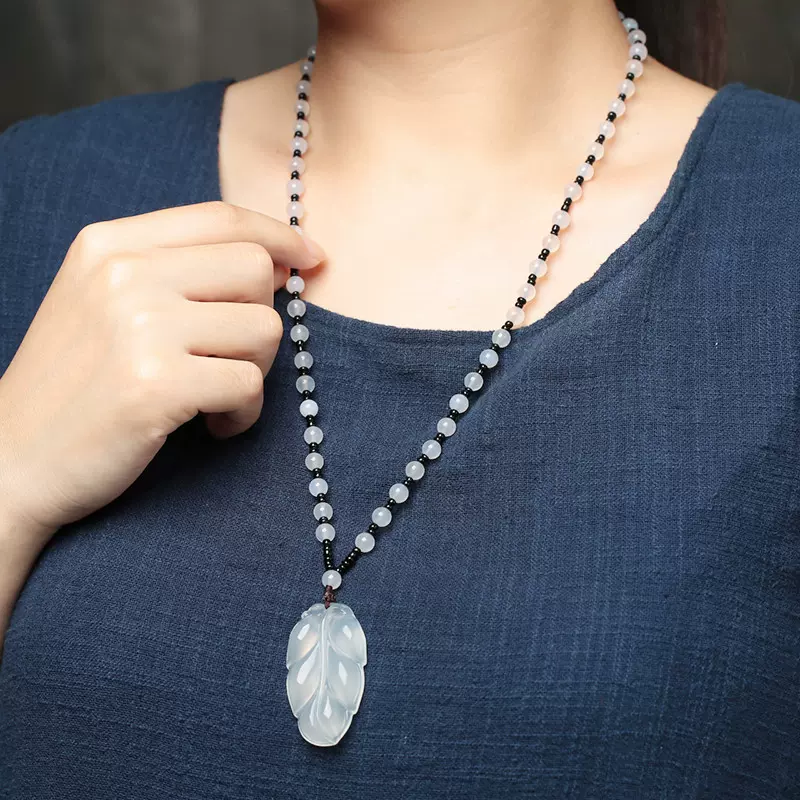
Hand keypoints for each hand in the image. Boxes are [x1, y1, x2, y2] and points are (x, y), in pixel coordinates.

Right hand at [0, 201, 324, 535]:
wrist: (12, 461)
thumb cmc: (74, 385)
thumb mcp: (103, 301)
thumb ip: (176, 269)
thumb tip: (277, 261)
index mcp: (109, 245)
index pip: (223, 218)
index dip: (281, 236)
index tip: (312, 259)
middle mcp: (123, 274)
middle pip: (256, 270)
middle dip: (261, 319)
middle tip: (231, 357)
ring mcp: (139, 327)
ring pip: (265, 329)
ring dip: (254, 371)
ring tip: (214, 396)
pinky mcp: (158, 385)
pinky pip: (251, 385)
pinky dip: (244, 413)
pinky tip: (212, 425)